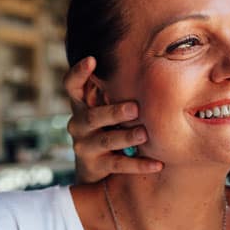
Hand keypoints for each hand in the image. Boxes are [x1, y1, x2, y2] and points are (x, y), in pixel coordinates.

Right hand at [64, 57, 162, 183]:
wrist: (94, 170)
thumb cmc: (108, 128)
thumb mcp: (106, 110)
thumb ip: (117, 93)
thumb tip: (153, 65)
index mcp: (81, 106)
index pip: (72, 86)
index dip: (78, 73)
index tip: (92, 59)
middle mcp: (78, 124)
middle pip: (92, 116)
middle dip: (114, 112)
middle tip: (135, 108)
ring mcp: (84, 146)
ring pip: (105, 140)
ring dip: (126, 137)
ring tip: (144, 134)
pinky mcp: (95, 167)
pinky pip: (119, 164)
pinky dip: (139, 164)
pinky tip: (157, 164)